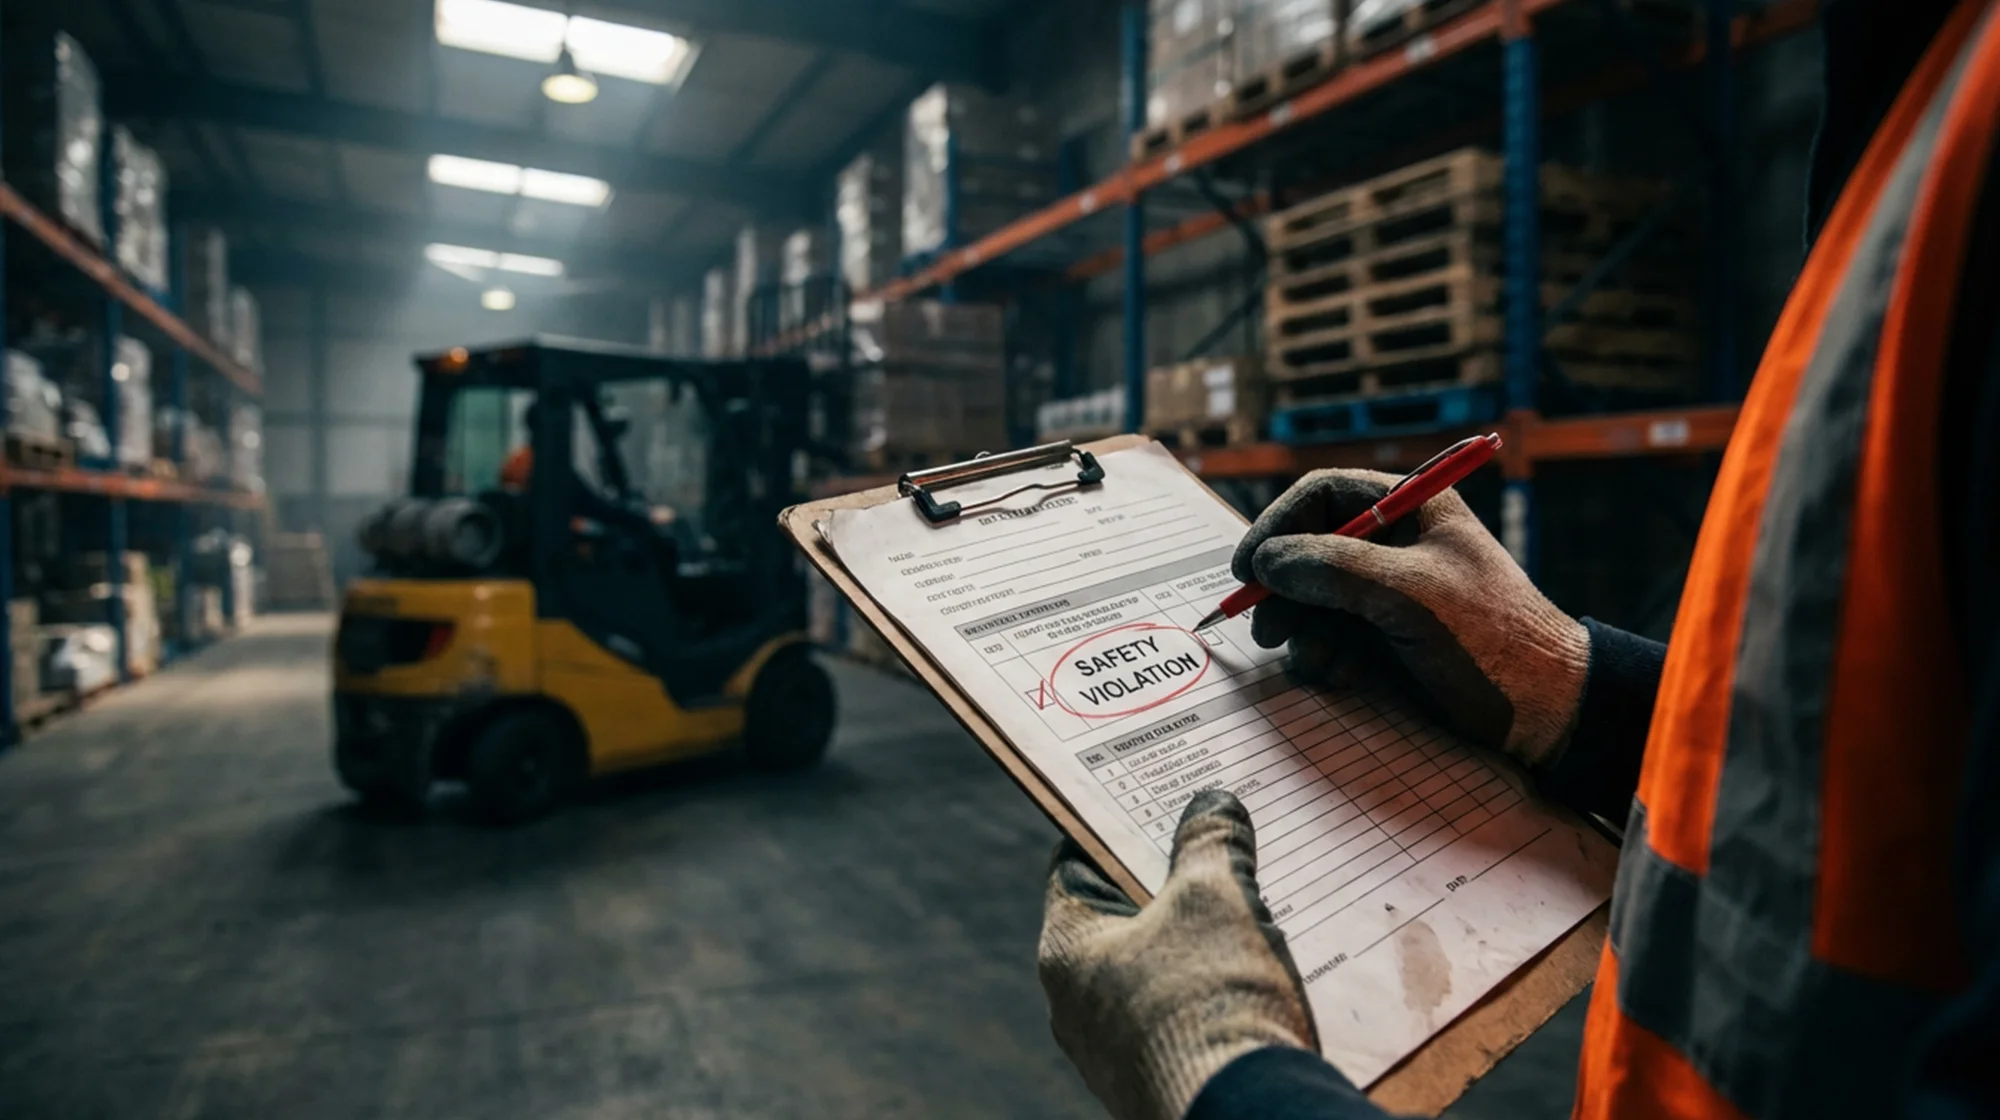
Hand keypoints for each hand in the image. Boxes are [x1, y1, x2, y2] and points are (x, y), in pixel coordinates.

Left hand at [1038, 791, 1316, 1119]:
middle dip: (1168, 884)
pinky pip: (1179, 1020)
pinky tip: (1254, 979)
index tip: (1150, 800)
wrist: (1245, 1116)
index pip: (1075, 865)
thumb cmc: (1210, 999)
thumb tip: (1213, 803)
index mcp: (1066, 951)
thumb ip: (1211, 843)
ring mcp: (1114, 1052)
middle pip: (1119, 920)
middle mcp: (1075, 1006)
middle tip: (1211, 847)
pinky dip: (1210, 994)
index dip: (1114, 827)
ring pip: (1153, 972)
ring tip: (1248, 909)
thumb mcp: (1216, 897)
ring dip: (1196, 942)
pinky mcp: (1155, 1082)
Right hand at [1231, 469, 1589, 765]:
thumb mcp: (1409, 592)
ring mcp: (1386, 593)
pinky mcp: (1384, 638)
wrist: (1543, 711)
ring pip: (1311, 598)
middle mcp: (1393, 543)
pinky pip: (1328, 636)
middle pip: (1307, 548)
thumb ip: (1332, 568)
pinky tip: (1332, 674)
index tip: (1247, 567)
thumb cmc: (1489, 638)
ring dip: (1298, 628)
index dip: (1277, 525)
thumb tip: (1266, 563)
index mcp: (1410, 507)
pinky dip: (1319, 654)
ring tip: (1311, 660)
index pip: (1322, 495)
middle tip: (1264, 628)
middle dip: (1282, 589)